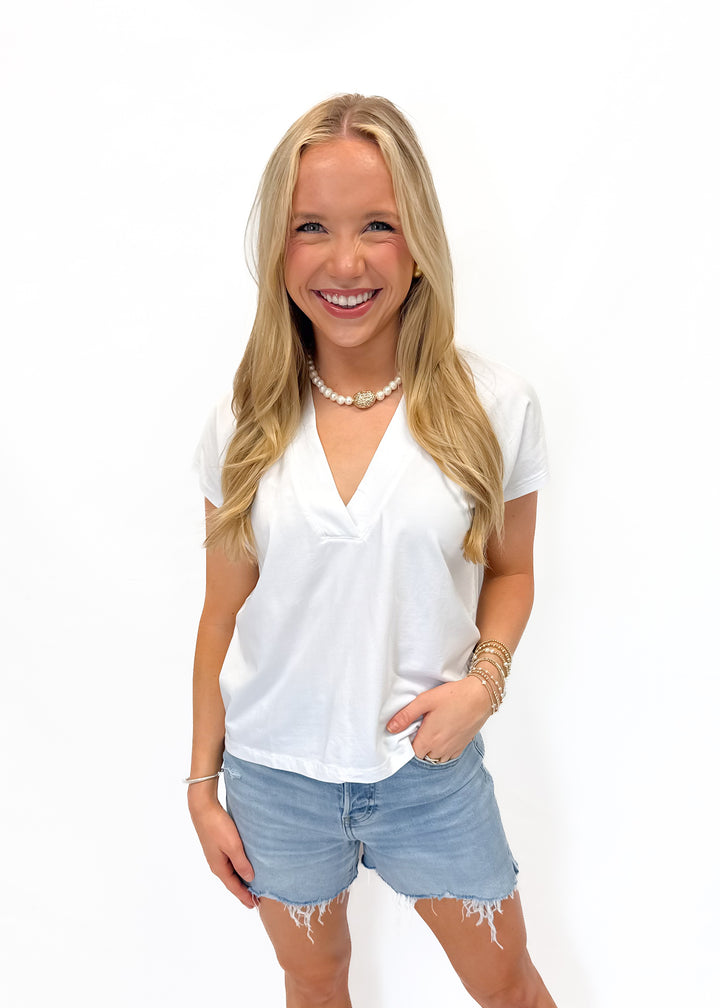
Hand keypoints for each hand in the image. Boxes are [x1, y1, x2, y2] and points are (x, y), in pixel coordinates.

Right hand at [188, 793, 256, 908]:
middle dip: (242, 891)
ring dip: (240, 880)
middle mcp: (216, 864)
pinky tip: (243, 866)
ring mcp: (215, 855)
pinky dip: (237, 869)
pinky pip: (229, 863)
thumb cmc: (217, 826)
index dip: (244, 896)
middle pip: (231, 882)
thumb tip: (250, 879)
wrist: (203, 808)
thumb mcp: (233, 846)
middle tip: (254, 900)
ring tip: (251, 886)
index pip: (234, 887)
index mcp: (219, 867)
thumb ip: (241, 863)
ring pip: (230, 872)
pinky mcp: (217, 846)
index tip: (254, 905)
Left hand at [386, 677, 492, 761]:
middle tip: (419, 730)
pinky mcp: (462, 746)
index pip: (411, 753)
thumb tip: (391, 728)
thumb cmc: (454, 696)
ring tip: (431, 733)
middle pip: (423, 756)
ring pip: (436, 758)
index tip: (408, 732)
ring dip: (430, 750)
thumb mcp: (425, 701)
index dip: (407, 744)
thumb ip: (406, 715)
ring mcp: (453, 749)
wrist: (480, 696)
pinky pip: (448, 756)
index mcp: (429, 739)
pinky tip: (442, 736)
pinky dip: (442, 750)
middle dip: (418, 747)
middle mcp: (440, 749)